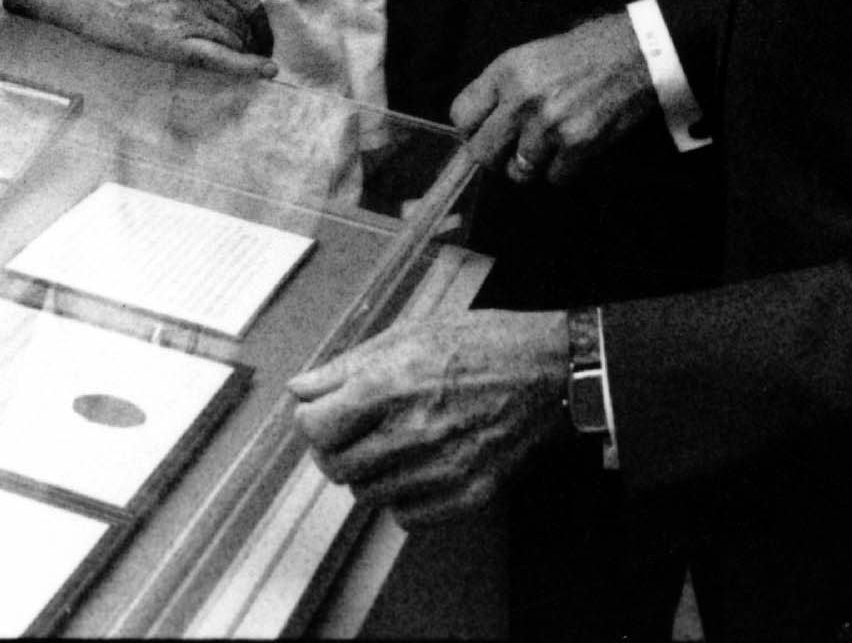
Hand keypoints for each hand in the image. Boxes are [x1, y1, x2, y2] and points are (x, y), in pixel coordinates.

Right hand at [4, 0, 276, 77]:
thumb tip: (220, 4)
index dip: (259, 19)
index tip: (262, 32)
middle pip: (242, 21)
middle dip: (256, 40)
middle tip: (261, 54)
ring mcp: (186, 14)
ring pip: (233, 39)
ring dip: (248, 54)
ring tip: (255, 65)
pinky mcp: (172, 41)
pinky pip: (220, 57)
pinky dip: (247, 66)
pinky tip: (265, 71)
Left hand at [288, 312, 568, 524]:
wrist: (549, 372)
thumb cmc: (484, 344)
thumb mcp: (409, 334)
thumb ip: (348, 365)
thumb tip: (301, 388)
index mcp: (390, 384)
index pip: (315, 428)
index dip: (311, 421)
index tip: (321, 415)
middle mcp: (411, 431)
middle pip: (336, 467)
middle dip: (336, 450)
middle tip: (352, 433)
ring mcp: (440, 469)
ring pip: (368, 494)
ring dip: (370, 473)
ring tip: (393, 444)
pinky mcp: (466, 495)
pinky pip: (406, 516)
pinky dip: (403, 497)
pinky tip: (419, 467)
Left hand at [450, 13, 656, 185]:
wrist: (636, 53)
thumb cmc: (585, 51)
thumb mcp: (531, 54)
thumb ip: (502, 87)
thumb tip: (481, 124)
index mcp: (506, 71)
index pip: (461, 115)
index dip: (471, 129)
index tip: (483, 131)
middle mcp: (522, 99)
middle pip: (483, 153)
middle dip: (495, 156)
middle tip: (511, 150)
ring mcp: (550, 125)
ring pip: (518, 171)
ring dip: (531, 165)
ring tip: (547, 147)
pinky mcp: (579, 144)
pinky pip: (555, 177)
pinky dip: (563, 169)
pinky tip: (572, 148)